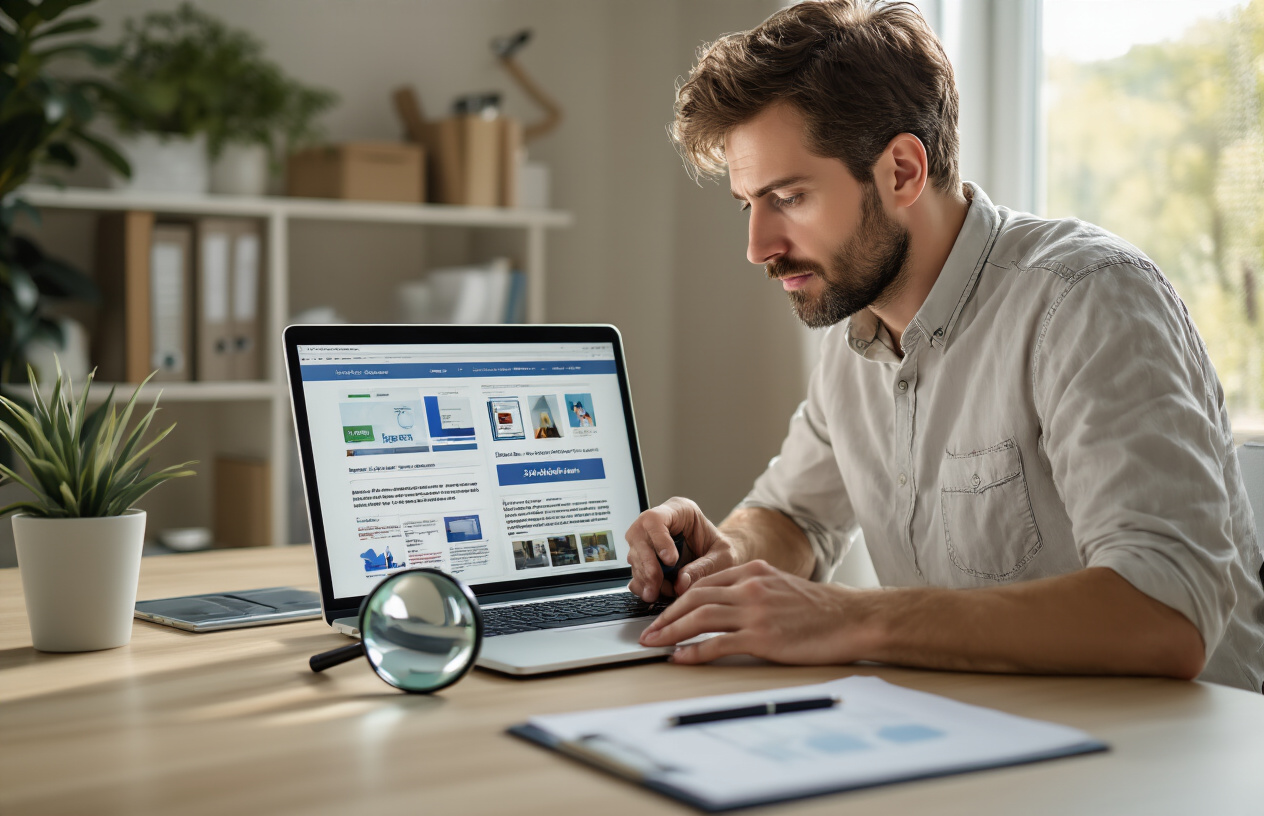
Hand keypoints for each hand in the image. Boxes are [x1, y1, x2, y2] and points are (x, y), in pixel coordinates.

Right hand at [624, 497, 740, 601]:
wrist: (721, 559)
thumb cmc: (722, 550)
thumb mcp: (722, 557)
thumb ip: (703, 568)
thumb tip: (680, 583)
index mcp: (679, 510)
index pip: (656, 519)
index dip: (658, 540)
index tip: (670, 561)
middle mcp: (659, 524)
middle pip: (638, 537)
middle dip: (647, 564)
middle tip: (657, 584)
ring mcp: (649, 541)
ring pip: (635, 556)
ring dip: (645, 578)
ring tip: (661, 592)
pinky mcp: (645, 559)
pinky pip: (636, 571)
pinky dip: (642, 585)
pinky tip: (654, 592)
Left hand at [637, 560, 871, 664]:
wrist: (852, 619)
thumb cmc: (820, 609)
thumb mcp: (781, 586)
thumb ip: (752, 589)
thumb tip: (722, 606)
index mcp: (753, 572)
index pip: (703, 583)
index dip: (677, 600)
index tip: (663, 614)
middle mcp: (750, 587)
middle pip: (694, 597)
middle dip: (666, 616)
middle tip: (648, 632)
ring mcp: (755, 611)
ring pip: (700, 617)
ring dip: (671, 631)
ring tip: (654, 644)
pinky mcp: (762, 636)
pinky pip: (718, 643)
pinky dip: (694, 651)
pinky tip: (680, 658)